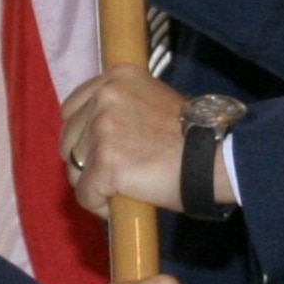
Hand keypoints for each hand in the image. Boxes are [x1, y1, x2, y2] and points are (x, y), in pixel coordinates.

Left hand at [61, 63, 200, 216]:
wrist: (214, 157)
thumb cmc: (192, 136)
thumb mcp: (152, 100)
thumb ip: (122, 107)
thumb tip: (95, 133)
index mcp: (116, 77)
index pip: (72, 109)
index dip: (81, 136)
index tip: (98, 152)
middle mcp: (105, 97)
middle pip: (68, 140)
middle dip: (85, 163)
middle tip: (113, 177)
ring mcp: (103, 128)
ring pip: (74, 170)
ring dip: (93, 185)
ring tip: (121, 191)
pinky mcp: (107, 162)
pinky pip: (86, 194)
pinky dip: (99, 206)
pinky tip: (120, 205)